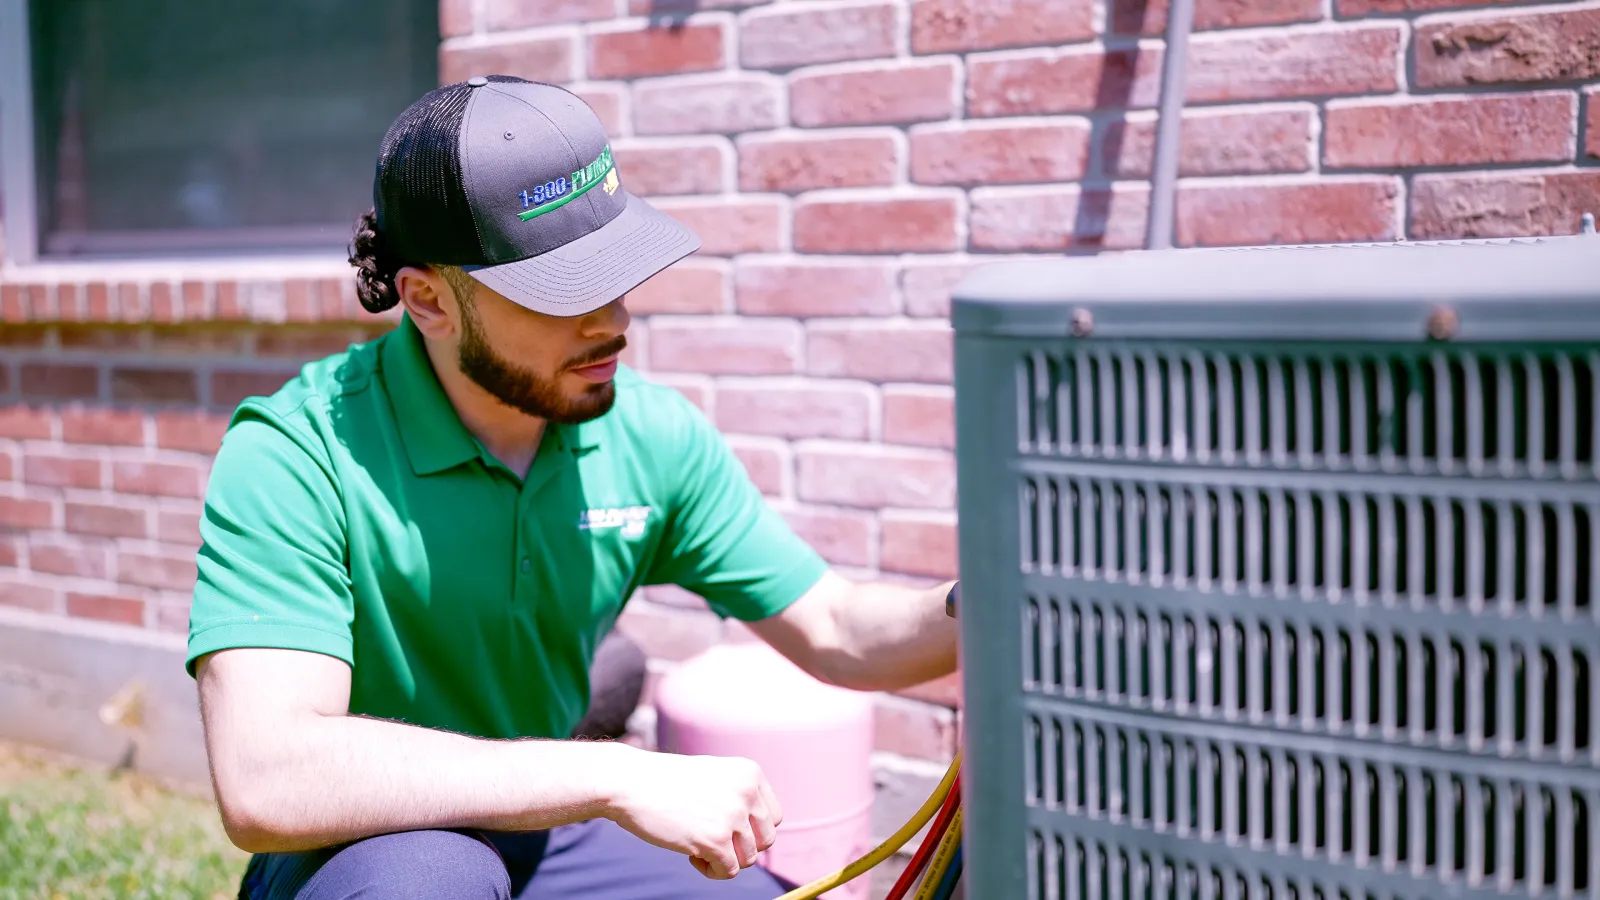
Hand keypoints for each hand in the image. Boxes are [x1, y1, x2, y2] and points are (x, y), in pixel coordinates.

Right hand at [599, 746, 783, 878]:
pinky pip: (729, 871)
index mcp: (750, 773)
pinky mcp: (715, 840)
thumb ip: (740, 798)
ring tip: (698, 845)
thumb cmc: (667, 782)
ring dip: (724, 859)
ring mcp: (732, 816)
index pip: (773, 817)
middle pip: (765, 840)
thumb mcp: (715, 776)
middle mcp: (746, 792)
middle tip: (711, 839)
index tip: (725, 828)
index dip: (751, 830)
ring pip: (748, 859)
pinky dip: (712, 871)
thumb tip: (761, 838)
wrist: (630, 783)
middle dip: (740, 847)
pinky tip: (692, 856)